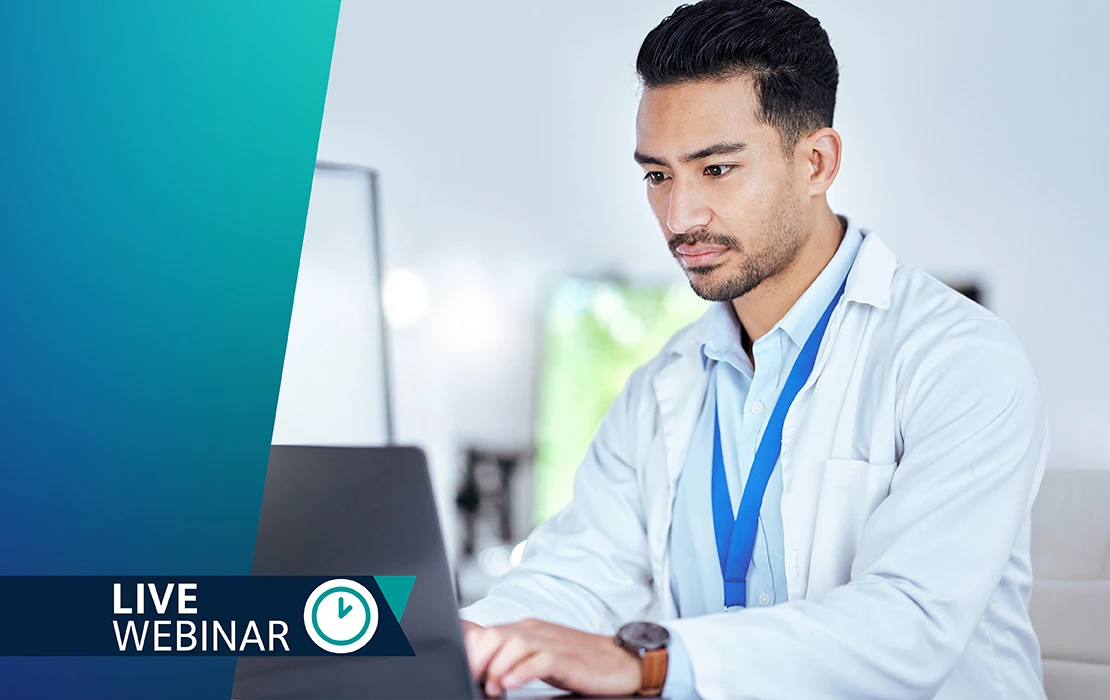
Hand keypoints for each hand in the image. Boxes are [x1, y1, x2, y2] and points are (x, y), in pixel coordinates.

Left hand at [464, 618, 640, 696]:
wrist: (619, 660)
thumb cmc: (578, 660)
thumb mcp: (539, 654)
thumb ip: (513, 656)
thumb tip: (483, 670)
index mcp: (525, 629)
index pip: (487, 632)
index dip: (470, 651)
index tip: (464, 673)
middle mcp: (535, 631)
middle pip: (495, 636)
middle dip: (478, 659)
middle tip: (475, 681)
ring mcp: (550, 642)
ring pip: (512, 645)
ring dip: (497, 667)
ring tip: (493, 686)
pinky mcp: (565, 658)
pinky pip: (538, 660)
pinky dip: (520, 671)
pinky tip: (511, 683)